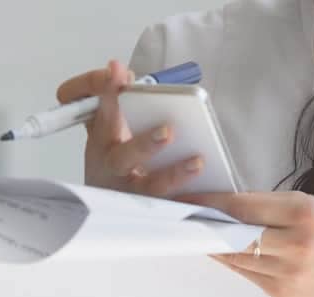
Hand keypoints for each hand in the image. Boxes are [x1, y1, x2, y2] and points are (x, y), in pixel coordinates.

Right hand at [55, 60, 204, 195]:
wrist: (109, 200)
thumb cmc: (114, 155)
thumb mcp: (104, 124)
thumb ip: (108, 94)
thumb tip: (116, 70)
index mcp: (101, 143)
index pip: (102, 114)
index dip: (108, 93)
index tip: (118, 72)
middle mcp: (114, 169)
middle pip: (122, 160)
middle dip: (143, 145)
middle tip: (166, 131)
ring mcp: (134, 193)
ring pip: (152, 189)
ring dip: (174, 176)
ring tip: (197, 162)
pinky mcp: (155, 209)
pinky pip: (176, 207)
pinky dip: (193, 202)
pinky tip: (212, 192)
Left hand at [182, 191, 313, 296]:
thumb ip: (275, 209)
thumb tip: (230, 208)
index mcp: (305, 214)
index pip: (244, 206)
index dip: (212, 203)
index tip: (191, 200)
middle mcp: (296, 245)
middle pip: (235, 233)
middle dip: (208, 225)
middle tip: (186, 218)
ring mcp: (287, 274)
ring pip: (236, 256)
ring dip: (217, 245)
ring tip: (202, 234)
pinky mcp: (281, 294)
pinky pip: (247, 275)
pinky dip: (235, 262)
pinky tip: (228, 252)